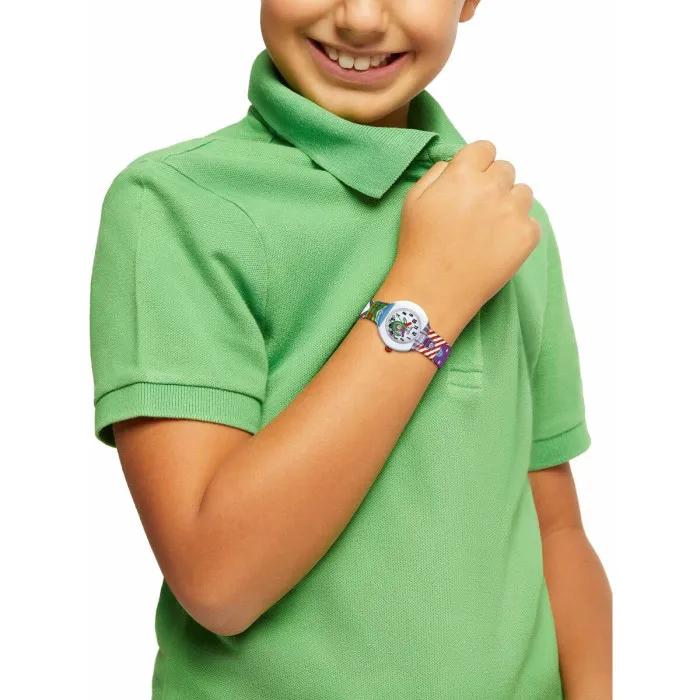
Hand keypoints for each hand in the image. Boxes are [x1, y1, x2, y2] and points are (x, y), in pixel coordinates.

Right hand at [392, 140, 540, 332]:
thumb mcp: (414, 201)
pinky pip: (531, 222)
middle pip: (505, 169)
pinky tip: (497, 246)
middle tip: (477, 210)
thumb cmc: (418, 247)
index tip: (472, 180)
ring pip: (523, 193)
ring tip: (489, 229)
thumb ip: (438, 174)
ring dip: (509, 204)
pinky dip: (518, 231)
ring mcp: (512, 212)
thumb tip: (455, 166)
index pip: (485, 149)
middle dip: (493, 184)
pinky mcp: (526, 237)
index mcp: (463, 174)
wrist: (432, 291)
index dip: (478, 164)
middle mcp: (492, 187)